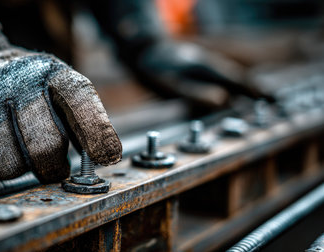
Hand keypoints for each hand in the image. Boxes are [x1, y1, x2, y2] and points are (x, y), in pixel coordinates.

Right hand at [0, 27, 121, 181]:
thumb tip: (106, 157)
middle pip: (45, 146)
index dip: (97, 133)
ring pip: (9, 165)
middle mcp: (15, 83)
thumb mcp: (58, 90)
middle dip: (53, 165)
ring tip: (15, 148)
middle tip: (52, 164)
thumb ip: (85, 119)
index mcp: (50, 73)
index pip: (79, 102)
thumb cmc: (24, 90)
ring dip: (18, 167)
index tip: (107, 157)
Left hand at [127, 40, 260, 106]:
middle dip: (256, 89)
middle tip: (275, 101)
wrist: (144, 50)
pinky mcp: (199, 68)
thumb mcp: (172, 84)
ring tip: (260, 97)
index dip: (255, 91)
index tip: (272, 100)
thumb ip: (196, 93)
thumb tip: (222, 101)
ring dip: (246, 87)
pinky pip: (222, 77)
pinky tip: (232, 92)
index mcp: (208, 68)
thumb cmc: (157, 67)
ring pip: (231, 77)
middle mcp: (211, 65)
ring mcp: (206, 65)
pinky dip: (232, 84)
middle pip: (240, 78)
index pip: (240, 81)